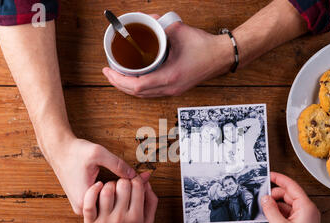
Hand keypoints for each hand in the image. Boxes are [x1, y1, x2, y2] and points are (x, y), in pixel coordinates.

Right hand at [48, 137, 135, 214]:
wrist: (59, 150)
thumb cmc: (76, 151)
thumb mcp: (98, 153)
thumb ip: (117, 164)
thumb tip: (136, 176)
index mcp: (85, 201)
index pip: (116, 201)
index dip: (129, 190)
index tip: (143, 178)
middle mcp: (83, 209)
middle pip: (113, 205)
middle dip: (128, 192)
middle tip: (146, 178)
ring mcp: (83, 208)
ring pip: (109, 205)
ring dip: (120, 194)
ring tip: (134, 180)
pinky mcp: (84, 204)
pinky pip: (103, 202)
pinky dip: (113, 194)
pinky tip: (122, 184)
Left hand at [83, 175, 157, 222]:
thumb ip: (151, 202)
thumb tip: (147, 182)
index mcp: (136, 217)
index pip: (137, 186)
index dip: (136, 179)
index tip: (134, 182)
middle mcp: (121, 218)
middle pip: (123, 185)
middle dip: (124, 181)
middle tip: (122, 186)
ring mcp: (105, 221)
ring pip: (107, 190)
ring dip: (109, 184)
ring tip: (111, 189)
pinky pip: (89, 202)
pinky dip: (92, 190)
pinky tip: (98, 187)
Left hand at [103, 18, 233, 97]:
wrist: (221, 57)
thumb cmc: (204, 47)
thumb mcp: (178, 31)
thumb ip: (158, 25)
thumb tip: (145, 21)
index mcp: (170, 76)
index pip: (136, 85)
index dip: (118, 79)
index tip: (107, 70)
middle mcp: (170, 88)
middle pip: (136, 93)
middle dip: (118, 84)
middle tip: (108, 72)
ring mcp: (173, 91)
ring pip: (143, 95)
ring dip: (128, 87)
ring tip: (117, 75)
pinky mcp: (175, 89)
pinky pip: (151, 93)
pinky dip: (139, 87)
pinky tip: (134, 78)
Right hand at [260, 172, 326, 222]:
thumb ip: (270, 210)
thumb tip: (265, 198)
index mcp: (306, 207)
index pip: (291, 186)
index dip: (279, 179)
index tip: (269, 175)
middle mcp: (307, 210)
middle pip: (289, 195)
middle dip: (275, 195)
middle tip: (262, 198)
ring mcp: (305, 217)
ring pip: (287, 204)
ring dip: (276, 206)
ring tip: (265, 211)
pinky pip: (288, 213)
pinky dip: (279, 213)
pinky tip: (271, 218)